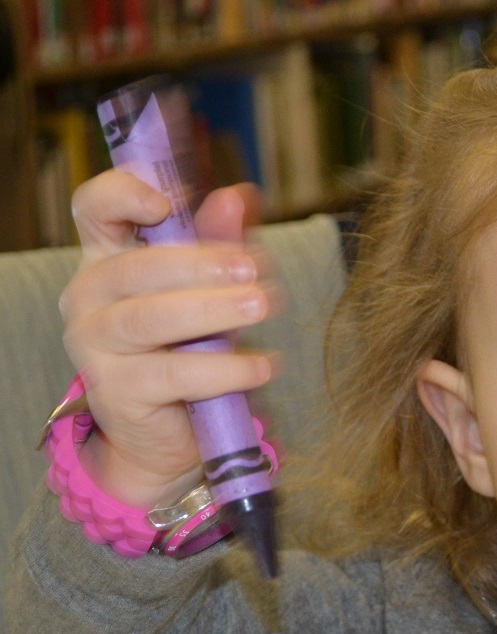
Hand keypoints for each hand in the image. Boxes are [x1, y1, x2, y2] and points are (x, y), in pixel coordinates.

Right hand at [61, 171, 278, 507]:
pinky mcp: (117, 391)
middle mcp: (89, 297)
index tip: (169, 201)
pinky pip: (173, 375)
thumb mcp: (209, 288)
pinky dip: (224, 369)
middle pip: (136, 268)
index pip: (95, 210)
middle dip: (199, 264)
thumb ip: (221, 240)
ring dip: (212, 310)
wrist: (173, 430)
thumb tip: (240, 195)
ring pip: (149, 319)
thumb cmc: (190, 346)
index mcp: (107, 257)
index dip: (123, 195)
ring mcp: (96, 346)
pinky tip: (262, 366)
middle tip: (252, 269)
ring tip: (261, 305)